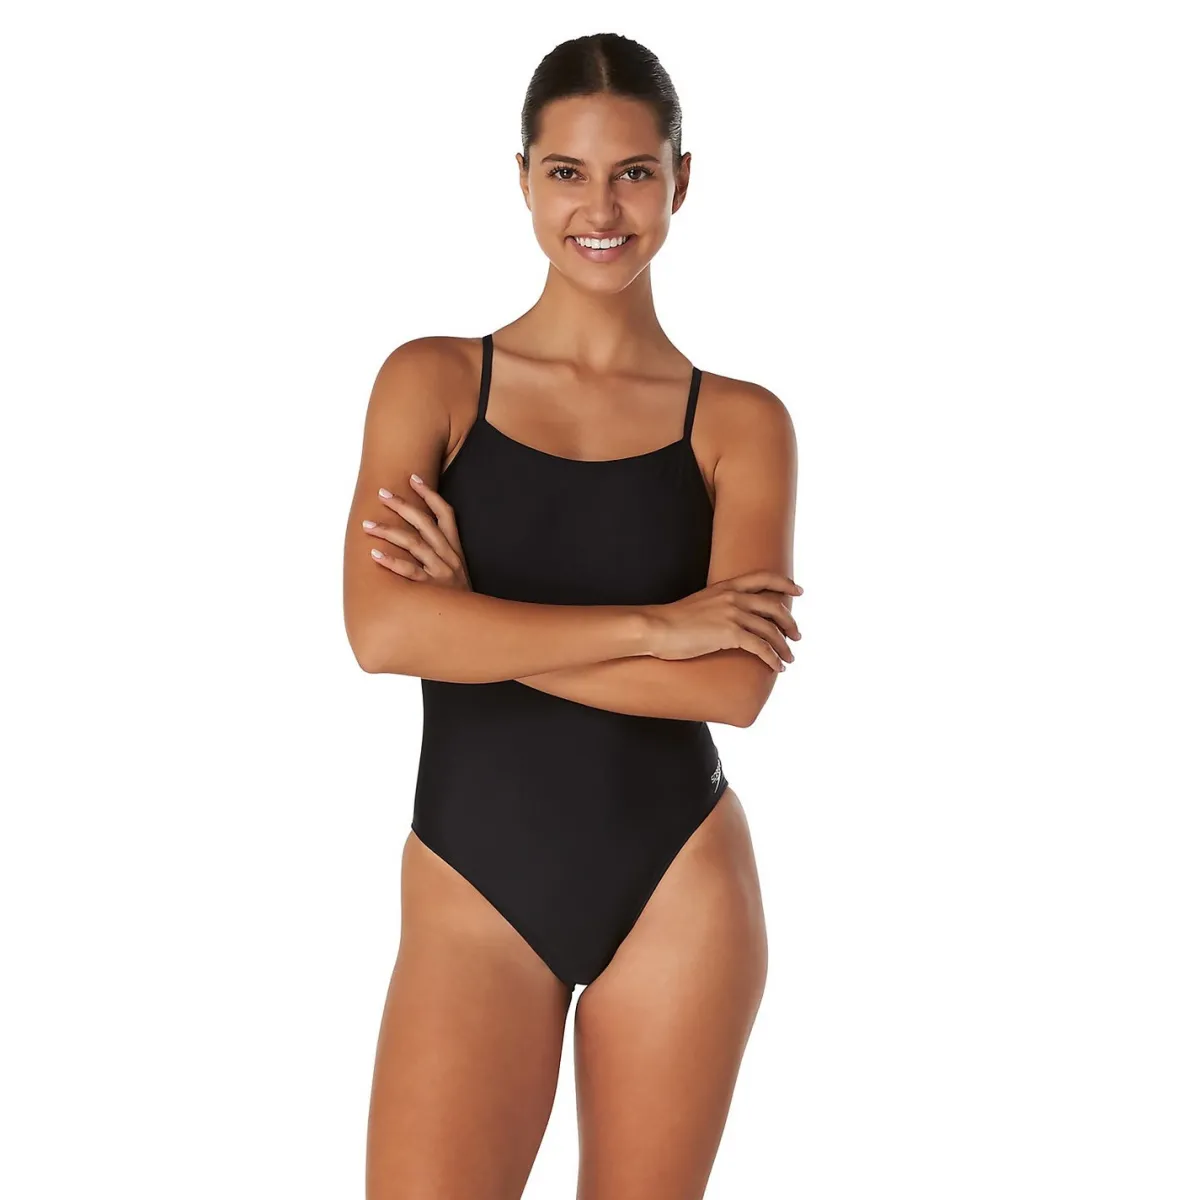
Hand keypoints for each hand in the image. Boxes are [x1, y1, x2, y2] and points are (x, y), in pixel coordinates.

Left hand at [364, 475, 472, 589]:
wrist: (476, 627)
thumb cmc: (459, 599)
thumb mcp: (457, 573)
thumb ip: (441, 555)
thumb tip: (417, 538)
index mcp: (455, 550)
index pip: (445, 514)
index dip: (430, 494)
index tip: (413, 478)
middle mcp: (449, 557)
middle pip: (425, 523)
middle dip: (403, 505)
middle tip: (382, 494)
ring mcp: (441, 572)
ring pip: (414, 543)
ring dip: (388, 531)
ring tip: (367, 525)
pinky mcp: (432, 589)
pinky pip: (409, 572)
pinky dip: (391, 562)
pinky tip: (375, 555)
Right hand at [645, 570, 802, 671]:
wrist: (656, 628)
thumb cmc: (672, 621)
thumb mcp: (700, 604)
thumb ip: (719, 606)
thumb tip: (731, 620)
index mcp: (726, 587)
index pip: (763, 577)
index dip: (785, 583)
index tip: (798, 591)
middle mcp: (733, 597)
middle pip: (774, 605)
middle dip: (790, 622)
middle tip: (797, 636)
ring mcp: (732, 614)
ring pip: (770, 630)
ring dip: (783, 646)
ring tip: (789, 658)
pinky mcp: (729, 634)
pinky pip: (760, 647)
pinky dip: (772, 658)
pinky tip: (777, 667)